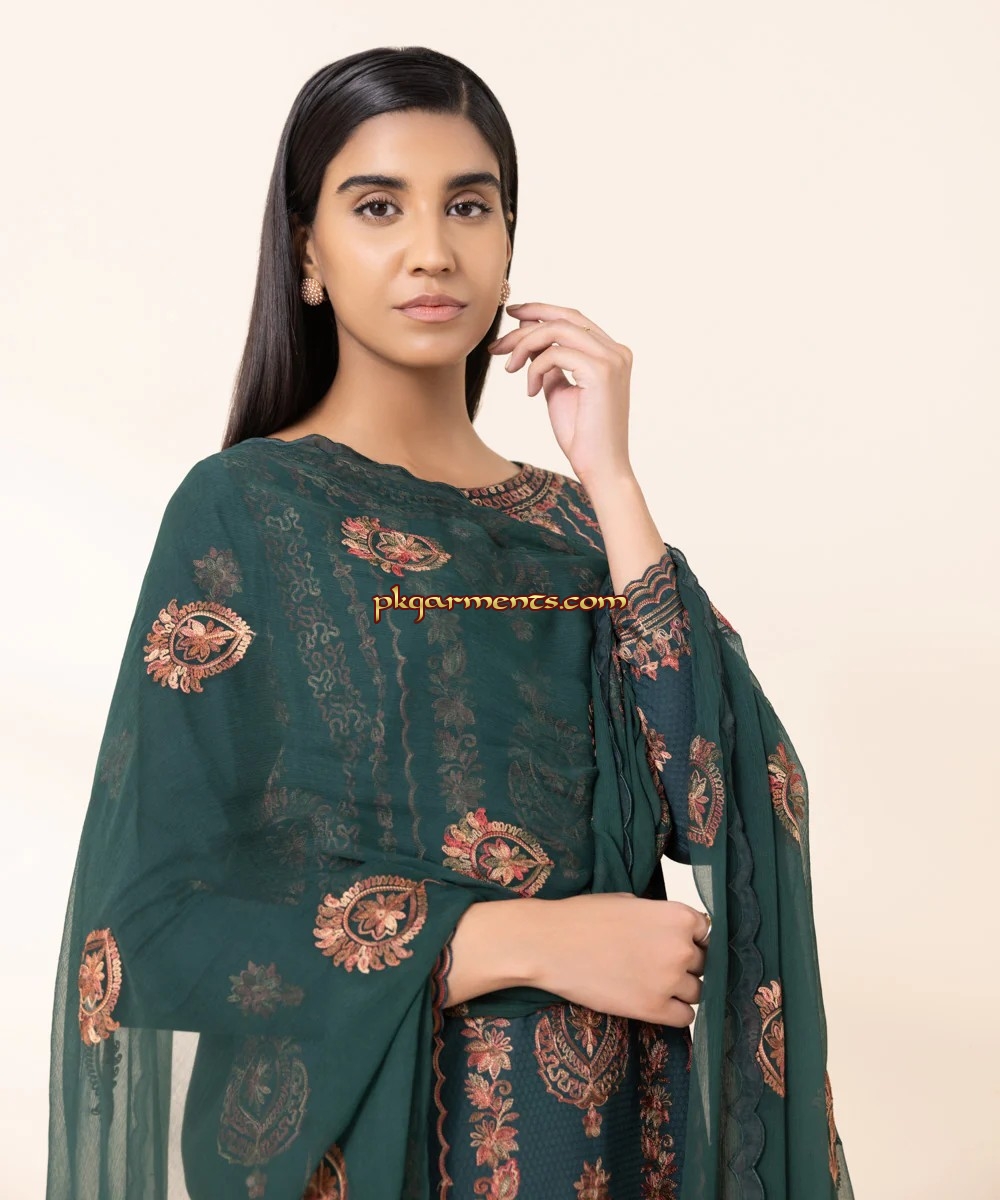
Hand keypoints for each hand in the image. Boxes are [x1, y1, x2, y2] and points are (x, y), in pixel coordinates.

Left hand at [487, 301, 633, 489]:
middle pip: (564, 317)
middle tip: (498, 341)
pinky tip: (530, 391)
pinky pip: (554, 354)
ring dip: (524, 345)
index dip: (540, 311)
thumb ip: (550, 363)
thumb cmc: (581, 435)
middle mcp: (616, 350)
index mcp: (611, 353)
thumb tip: (529, 338)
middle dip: (526, 322)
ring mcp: (611, 359)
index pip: (572, 318)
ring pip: (556, 330)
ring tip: (509, 368)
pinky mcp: (601, 371)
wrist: (600, 467)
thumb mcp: (559, 390)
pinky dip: (534, 369)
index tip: (511, 316)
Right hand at [523, 892, 709, 1026]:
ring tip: (654, 984)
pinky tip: (655, 1003)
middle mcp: (681, 948)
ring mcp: (669, 980)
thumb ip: (659, 917)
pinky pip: (685, 1018)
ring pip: (697, 992)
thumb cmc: (583, 917)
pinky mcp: (653, 1009)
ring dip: (681, 990)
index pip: (707, 933)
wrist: (550, 944)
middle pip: (703, 963)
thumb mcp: (629, 902)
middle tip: (659, 965)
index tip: (677, 945)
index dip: (691, 940)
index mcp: (678, 916)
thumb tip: (674, 931)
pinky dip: (674, 1012)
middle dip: (685, 964)